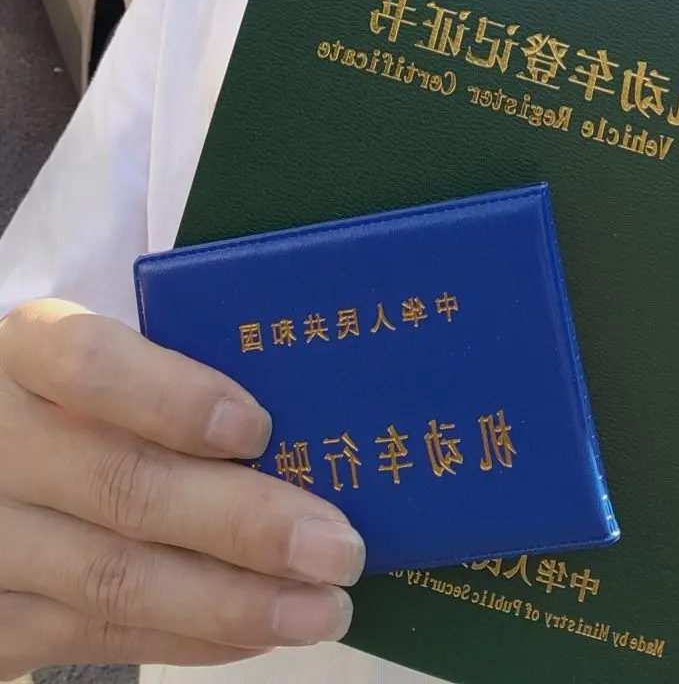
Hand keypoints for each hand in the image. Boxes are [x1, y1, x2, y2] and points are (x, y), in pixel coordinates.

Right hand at [0, 299, 363, 675]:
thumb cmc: (80, 402)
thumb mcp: (108, 359)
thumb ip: (178, 373)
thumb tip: (313, 413)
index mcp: (28, 349)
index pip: (88, 363)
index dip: (173, 397)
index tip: (256, 429)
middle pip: (121, 486)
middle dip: (244, 523)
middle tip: (337, 546)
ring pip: (114, 579)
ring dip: (233, 602)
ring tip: (321, 608)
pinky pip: (101, 638)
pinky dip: (192, 639)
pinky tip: (259, 633)